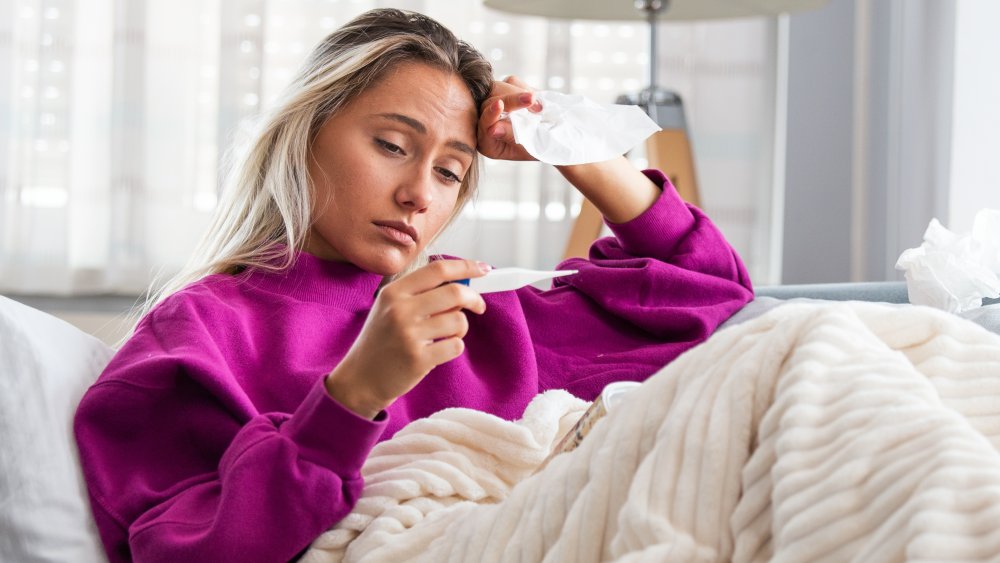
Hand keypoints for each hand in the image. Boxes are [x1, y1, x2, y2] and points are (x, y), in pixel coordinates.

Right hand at [325, 259, 489, 418]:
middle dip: (475, 298)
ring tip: (445, 336)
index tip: (483, 269)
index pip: (438, 270)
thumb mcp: (391, 309)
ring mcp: (409, 334)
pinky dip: (454, 348)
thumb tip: (465, 286)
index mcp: (394, 292)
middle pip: (455, 292)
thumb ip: (422, 295)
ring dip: (460, 328)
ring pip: (459, 320)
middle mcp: (400, 310)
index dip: (466, 266)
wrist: (360, 379)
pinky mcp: (418, 359)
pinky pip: (456, 345)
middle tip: (479, 306)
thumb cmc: (381, 341)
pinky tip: (438, 352)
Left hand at [477, 75, 541, 161]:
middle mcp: (487, 121)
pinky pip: (512, 81)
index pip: (483, 123)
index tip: (500, 104)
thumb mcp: (528, 148)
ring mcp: (497, 104)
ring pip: (498, 88)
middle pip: (488, 102)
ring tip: (540, 107)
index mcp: (487, 141)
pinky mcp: (508, 91)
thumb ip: (510, 136)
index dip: (491, 113)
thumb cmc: (542, 147)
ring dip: (519, 93)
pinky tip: (539, 104)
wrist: (558, 137)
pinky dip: (526, 89)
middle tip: (532, 99)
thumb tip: (493, 129)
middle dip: (511, 99)